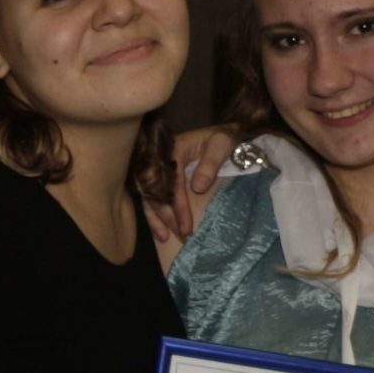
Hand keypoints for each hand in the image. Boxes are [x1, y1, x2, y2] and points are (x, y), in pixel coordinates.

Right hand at [156, 124, 241, 241]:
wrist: (221, 134)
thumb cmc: (224, 138)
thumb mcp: (223, 143)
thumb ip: (211, 162)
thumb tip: (198, 187)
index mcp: (174, 149)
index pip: (173, 182)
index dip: (178, 206)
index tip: (186, 226)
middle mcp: (160, 158)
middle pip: (157, 191)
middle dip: (168, 216)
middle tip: (182, 235)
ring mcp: (157, 168)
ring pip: (149, 196)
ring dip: (157, 219)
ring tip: (166, 238)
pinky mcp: (158, 176)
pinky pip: (150, 197)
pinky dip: (153, 216)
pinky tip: (160, 232)